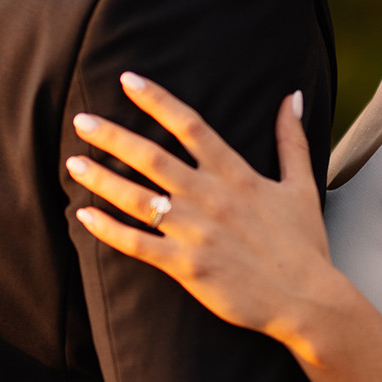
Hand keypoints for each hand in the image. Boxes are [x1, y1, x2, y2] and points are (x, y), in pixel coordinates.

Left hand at [67, 72, 342, 339]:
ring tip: (73, 162)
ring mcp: (197, 233)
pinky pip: (138, 245)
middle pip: (153, 157)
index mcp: (237, 175)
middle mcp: (211, 198)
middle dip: (113, 136)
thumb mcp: (302, 186)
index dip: (157, 101)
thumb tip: (290, 97)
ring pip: (138, 198)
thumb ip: (292, 140)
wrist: (307, 300)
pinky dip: (109, 230)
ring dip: (102, 179)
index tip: (128, 81)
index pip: (191, 126)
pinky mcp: (188, 267)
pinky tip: (84, 216)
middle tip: (81, 120)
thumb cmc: (304, 245)